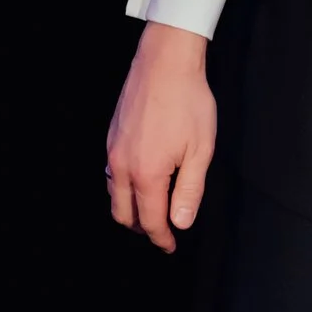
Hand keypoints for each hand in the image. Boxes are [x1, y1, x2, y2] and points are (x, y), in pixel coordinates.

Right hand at [106, 21, 216, 253]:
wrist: (164, 65)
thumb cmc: (188, 103)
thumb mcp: (201, 150)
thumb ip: (190, 190)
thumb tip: (180, 222)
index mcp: (147, 174)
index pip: (150, 219)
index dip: (162, 238)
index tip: (170, 246)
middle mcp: (123, 166)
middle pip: (124, 214)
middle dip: (143, 229)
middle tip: (162, 233)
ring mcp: (113, 151)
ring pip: (114, 195)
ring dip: (130, 210)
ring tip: (150, 213)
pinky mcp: (110, 138)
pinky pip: (111, 175)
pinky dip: (122, 189)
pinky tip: (138, 184)